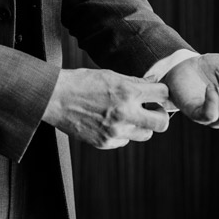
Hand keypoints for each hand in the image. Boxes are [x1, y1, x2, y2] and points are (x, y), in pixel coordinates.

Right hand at [41, 68, 170, 148]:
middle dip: (160, 116)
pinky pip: (125, 140)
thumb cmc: (81, 82)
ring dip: (141, 125)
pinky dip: (122, 132)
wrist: (54, 98)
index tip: (160, 95)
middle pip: (162, 123)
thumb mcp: (110, 76)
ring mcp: (116, 131)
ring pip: (146, 134)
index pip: (163, 94)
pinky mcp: (106, 142)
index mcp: (127, 92)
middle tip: (152, 111)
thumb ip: (134, 82)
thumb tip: (154, 82)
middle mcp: (125, 113)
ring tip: (127, 115)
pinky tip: (109, 121)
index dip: (164, 93)